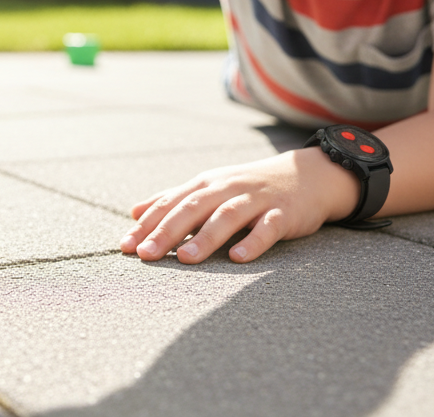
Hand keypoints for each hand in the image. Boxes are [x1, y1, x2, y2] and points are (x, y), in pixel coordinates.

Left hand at [119, 148, 359, 263]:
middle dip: (166, 231)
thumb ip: (174, 199)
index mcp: (206, 184)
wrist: (308, 175)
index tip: (125, 246)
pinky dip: (253, 241)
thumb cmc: (250, 187)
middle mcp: (227, 189)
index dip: (147, 224)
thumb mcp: (210, 187)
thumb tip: (134, 211)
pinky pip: (267, 228)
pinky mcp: (283, 213)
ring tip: (185, 259)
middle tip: (145, 255)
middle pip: (192, 209)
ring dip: (205, 238)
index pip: (170, 203)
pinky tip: (239, 257)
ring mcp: (255, 200)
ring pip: (226, 217)